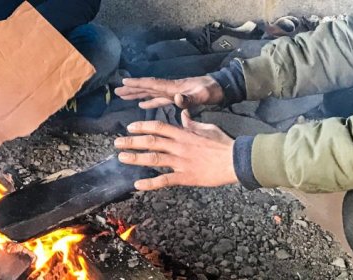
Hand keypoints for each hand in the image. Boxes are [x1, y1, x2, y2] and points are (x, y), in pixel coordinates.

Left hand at [114, 110, 236, 189]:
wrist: (235, 160)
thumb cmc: (223, 144)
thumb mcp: (207, 128)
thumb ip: (192, 123)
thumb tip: (183, 115)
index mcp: (184, 133)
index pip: (158, 126)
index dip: (142, 126)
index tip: (130, 127)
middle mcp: (179, 146)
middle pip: (151, 141)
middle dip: (132, 141)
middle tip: (116, 143)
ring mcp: (181, 162)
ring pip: (154, 158)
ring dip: (135, 158)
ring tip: (121, 157)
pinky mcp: (186, 176)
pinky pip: (164, 180)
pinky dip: (150, 182)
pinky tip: (137, 184)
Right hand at [115, 76, 222, 109]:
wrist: (221, 88)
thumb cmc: (212, 91)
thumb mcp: (202, 95)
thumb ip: (190, 98)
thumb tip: (177, 98)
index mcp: (173, 87)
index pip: (152, 84)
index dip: (138, 84)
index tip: (124, 82)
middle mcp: (170, 88)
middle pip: (147, 87)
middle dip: (132, 89)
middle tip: (117, 90)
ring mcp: (172, 92)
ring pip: (150, 93)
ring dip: (138, 94)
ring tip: (124, 96)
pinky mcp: (176, 97)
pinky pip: (159, 99)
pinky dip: (150, 102)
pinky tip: (143, 105)